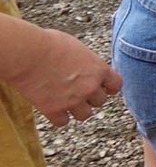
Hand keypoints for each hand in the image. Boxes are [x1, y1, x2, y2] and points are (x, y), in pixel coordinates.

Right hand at [1, 18, 121, 126]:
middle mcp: (90, 87)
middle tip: (76, 91)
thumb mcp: (77, 47)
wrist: (27, 54)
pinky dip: (57, 117)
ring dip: (77, 110)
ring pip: (85, 115)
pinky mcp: (54, 110)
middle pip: (100, 101)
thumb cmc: (48, 44)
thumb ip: (86, 62)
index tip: (102, 87)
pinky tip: (51, 107)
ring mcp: (73, 100)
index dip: (108, 87)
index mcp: (99, 69)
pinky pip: (62, 122)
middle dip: (90, 97)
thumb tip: (84, 66)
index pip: (116, 85)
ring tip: (65, 101)